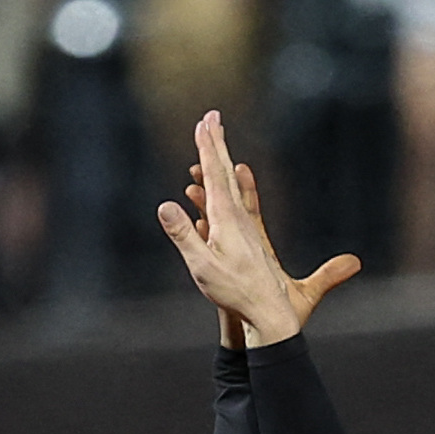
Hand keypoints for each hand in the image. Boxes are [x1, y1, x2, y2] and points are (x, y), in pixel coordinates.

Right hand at [153, 109, 357, 346]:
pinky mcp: (249, 241)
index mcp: (227, 218)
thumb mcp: (202, 266)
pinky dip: (224, 193)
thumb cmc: (236, 293)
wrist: (269, 314)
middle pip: (225, 173)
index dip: (208, 147)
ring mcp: (245, 229)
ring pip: (230, 189)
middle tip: (212, 119)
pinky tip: (218, 194)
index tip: (205, 122)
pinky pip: (234, 209)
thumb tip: (165, 205)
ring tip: (210, 149)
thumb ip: (183, 235)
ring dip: (218, 166)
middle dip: (216, 145)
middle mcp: (238, 218)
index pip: (215, 174)